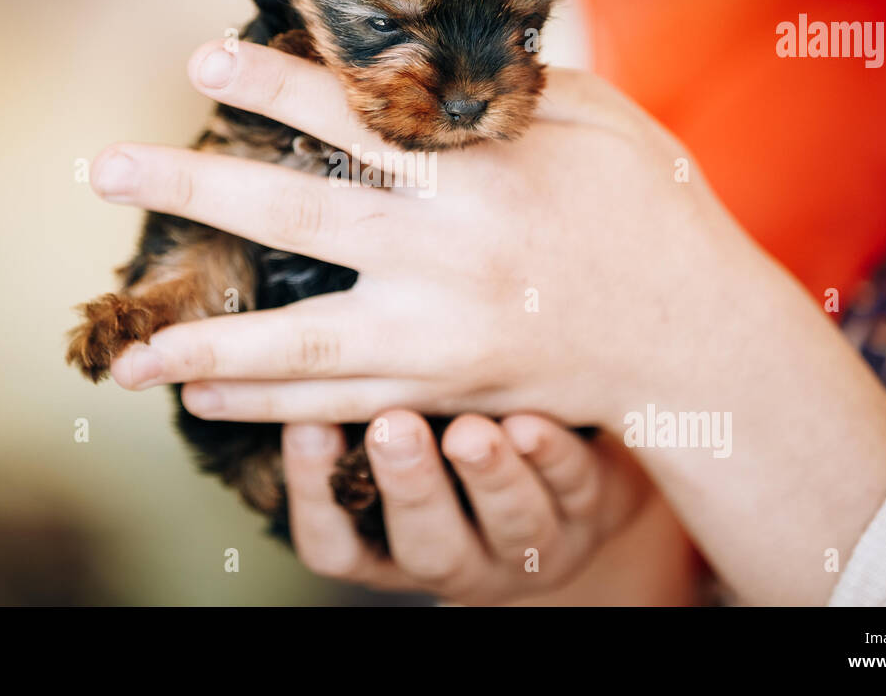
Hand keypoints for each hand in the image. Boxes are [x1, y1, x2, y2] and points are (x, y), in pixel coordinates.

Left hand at [95, 38, 767, 426]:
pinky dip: (267, 407)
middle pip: (299, 218)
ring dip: (203, 348)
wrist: (694, 338)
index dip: (275, 86)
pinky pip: (340, 404)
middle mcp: (450, 258)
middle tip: (105, 169)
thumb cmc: (648, 211)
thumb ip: (504, 90)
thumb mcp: (594, 121)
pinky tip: (204, 399)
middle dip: (195, 190)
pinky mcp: (443, 389)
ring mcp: (441, 338)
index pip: (358, 119)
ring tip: (122, 354)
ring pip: (300, 347)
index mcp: (484, 177)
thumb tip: (428, 54)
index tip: (200, 60)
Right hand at [282, 411, 649, 603]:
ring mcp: (533, 542)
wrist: (574, 465)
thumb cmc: (459, 428)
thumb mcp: (406, 429)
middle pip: (428, 545)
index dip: (313, 491)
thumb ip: (358, 398)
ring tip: (468, 430)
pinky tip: (535, 420)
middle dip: (409, 487)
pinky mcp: (594, 510)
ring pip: (510, 525)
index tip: (303, 420)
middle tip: (391, 427)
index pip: (334, 545)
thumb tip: (291, 326)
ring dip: (488, 477)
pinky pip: (576, 489)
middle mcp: (462, 559)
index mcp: (392, 548)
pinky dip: (554, 458)